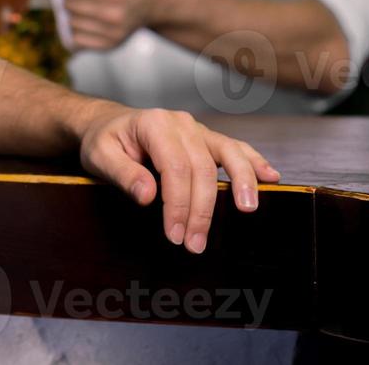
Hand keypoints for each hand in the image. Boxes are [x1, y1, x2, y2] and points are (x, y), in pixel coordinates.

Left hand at [48, 0, 155, 49]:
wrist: (149, 0)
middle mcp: (115, 14)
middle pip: (68, 5)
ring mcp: (113, 32)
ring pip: (70, 23)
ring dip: (72, 13)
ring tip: (87, 5)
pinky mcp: (110, 45)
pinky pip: (76, 39)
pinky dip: (77, 29)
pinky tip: (90, 20)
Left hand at [73, 103, 280, 252]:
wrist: (106, 123)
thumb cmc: (102, 141)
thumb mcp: (99, 156)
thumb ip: (122, 174)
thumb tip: (149, 197)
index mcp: (154, 124)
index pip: (174, 167)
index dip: (178, 203)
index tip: (175, 234)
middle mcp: (180, 123)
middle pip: (202, 167)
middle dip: (202, 209)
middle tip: (195, 244)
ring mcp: (196, 129)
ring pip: (228, 153)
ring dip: (240, 183)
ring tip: (247, 210)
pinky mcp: (206, 139)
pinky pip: (234, 148)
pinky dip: (253, 162)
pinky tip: (269, 178)